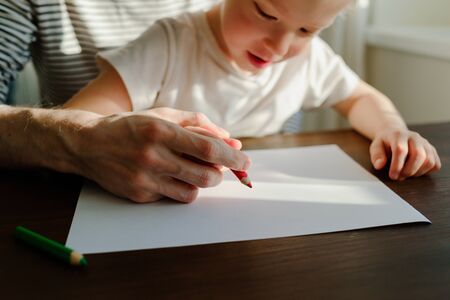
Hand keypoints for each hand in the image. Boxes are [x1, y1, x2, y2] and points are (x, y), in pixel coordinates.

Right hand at [75, 108, 249, 202]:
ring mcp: (145, 179)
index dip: (232, 157)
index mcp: (160, 131)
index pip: (207, 149)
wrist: (88, 144)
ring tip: (198, 171)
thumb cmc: (131, 126)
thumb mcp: (163, 114)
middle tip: (222, 168)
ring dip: (204, 183)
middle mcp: (152, 156)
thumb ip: (199, 124)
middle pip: (205, 176)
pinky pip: (173, 197)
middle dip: (222, 174)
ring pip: (192, 192)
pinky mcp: (139, 195)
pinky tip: (172, 176)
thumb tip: (230, 140)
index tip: (245, 161)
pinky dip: (181, 188)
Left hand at [369, 128, 440, 179]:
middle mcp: (415, 137)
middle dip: (408, 171)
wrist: (394, 134)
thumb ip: (376, 156)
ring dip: (417, 173)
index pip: (401, 150)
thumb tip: (379, 165)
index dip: (397, 165)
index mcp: (399, 135)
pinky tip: (415, 171)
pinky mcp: (432, 150)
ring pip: (429, 161)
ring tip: (405, 174)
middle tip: (399, 177)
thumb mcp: (375, 147)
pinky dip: (426, 172)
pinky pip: (435, 164)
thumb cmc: (385, 143)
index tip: (392, 176)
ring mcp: (425, 144)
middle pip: (418, 155)